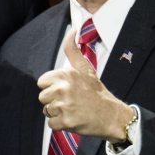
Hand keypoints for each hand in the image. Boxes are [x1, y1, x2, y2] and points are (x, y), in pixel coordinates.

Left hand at [37, 28, 133, 142]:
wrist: (112, 115)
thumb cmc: (96, 92)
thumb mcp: (85, 68)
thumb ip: (73, 50)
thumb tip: (72, 30)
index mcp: (65, 74)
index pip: (42, 82)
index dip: (52, 87)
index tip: (65, 89)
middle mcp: (63, 88)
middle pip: (42, 97)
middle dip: (54, 101)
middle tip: (71, 101)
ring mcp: (64, 105)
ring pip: (46, 110)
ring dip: (57, 113)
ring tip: (73, 110)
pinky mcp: (66, 121)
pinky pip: (51, 124)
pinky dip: (60, 125)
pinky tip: (73, 120)